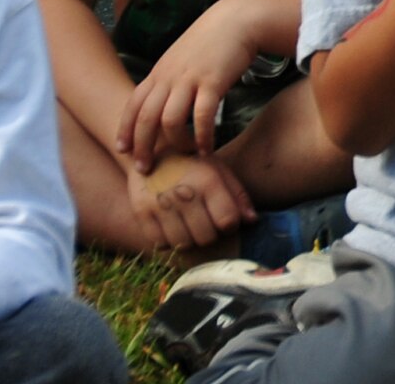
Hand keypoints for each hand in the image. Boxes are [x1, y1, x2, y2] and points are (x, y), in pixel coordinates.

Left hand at [116, 0, 258, 168]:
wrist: (236, 20)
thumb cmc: (211, 41)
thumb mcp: (181, 58)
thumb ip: (168, 78)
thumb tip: (161, 102)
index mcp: (159, 72)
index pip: (132, 105)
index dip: (125, 130)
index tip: (122, 150)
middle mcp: (169, 77)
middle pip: (146, 118)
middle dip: (142, 146)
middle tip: (145, 168)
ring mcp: (190, 80)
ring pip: (170, 120)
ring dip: (176, 144)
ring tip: (184, 157)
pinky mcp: (213, 82)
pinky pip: (202, 116)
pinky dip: (202, 136)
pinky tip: (207, 148)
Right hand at [127, 151, 254, 251]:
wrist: (152, 150)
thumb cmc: (194, 164)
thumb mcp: (220, 171)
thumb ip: (238, 195)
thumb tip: (252, 221)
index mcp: (208, 181)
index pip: (227, 221)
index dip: (231, 226)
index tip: (226, 221)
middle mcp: (184, 193)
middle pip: (206, 237)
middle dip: (212, 235)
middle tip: (208, 225)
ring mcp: (160, 204)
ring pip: (183, 244)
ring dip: (191, 241)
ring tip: (191, 227)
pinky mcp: (141, 212)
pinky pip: (160, 243)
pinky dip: (169, 242)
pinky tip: (173, 228)